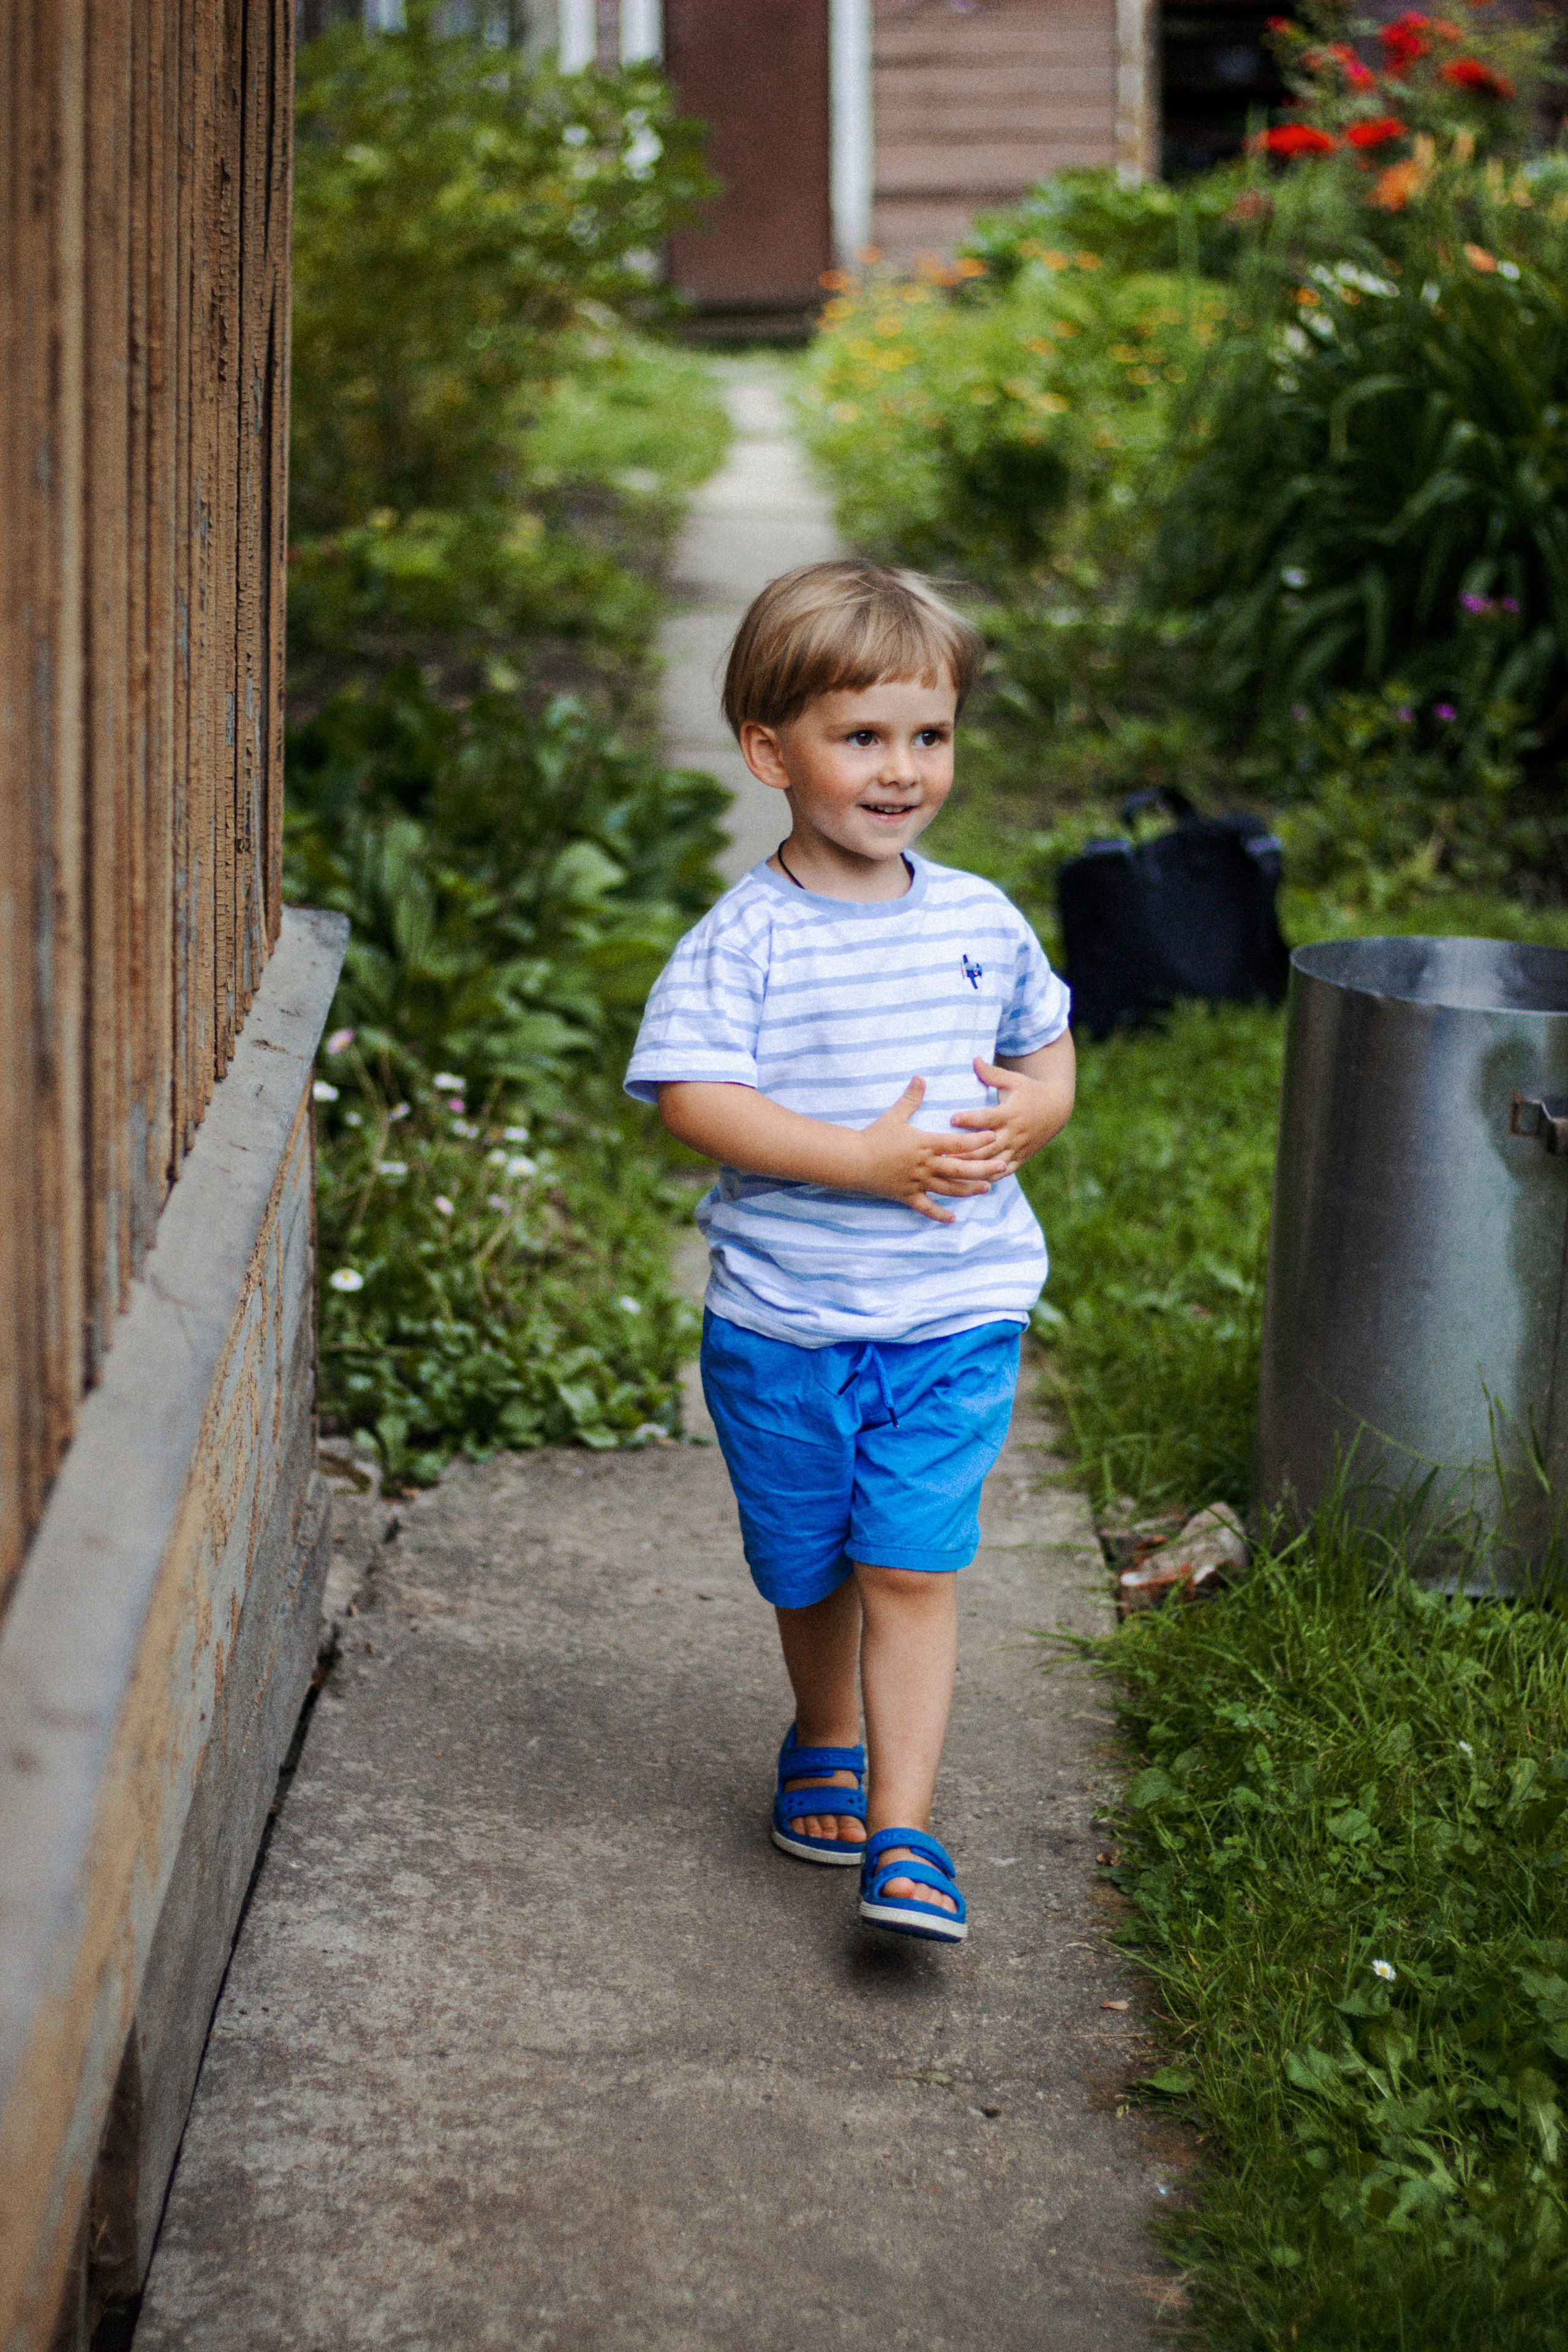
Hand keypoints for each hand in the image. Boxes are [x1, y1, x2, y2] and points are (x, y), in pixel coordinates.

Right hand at [855, 1076, 993, 1223]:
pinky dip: (940, 1214)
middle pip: (960, 1169)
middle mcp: (925, 1165)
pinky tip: (953, 1219)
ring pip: (949, 1189)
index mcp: (925, 1144)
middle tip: (1001, 1167)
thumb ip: (910, 1098)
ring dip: (969, 1190)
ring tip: (987, 1189)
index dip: (976, 1140)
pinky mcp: (907, 1195)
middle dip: (983, 1169)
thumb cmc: (874, 1136)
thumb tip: (920, 1078)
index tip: (993, 1136)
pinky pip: (926, 1208)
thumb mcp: (894, 1115)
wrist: (853, 1160)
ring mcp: (917, 1182)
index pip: (957, 1143)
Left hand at [947, 1052, 1073, 1178]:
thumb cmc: (1029, 1091)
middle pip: (987, 1146)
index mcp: (1010, 1113)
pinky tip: (969, 1182)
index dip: (970, 1118)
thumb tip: (974, 1059)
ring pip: (993, 1163)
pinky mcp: (1020, 1158)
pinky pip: (1003, 1172)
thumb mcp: (1013, 1080)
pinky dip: (988, 1178)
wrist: (1056, 1110)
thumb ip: (992, 1073)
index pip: (987, 1117)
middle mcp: (1014, 1133)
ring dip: (973, 1168)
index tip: (952, 1118)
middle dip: (966, 1151)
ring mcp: (1017, 1148)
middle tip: (942, 1153)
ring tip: (951, 1170)